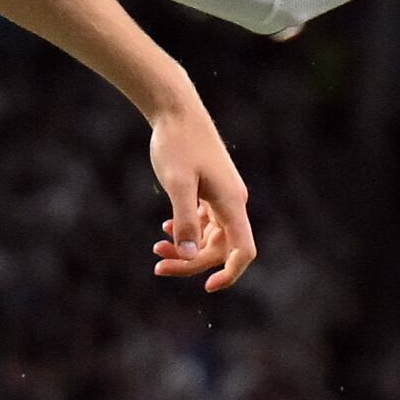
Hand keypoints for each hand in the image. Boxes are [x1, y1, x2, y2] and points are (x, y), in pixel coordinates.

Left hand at [148, 106, 258, 293]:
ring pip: (210, 236)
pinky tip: (166, 230)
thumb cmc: (177, 144)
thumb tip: (190, 256)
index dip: (230, 273)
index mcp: (232, 202)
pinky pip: (204, 221)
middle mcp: (233, 201)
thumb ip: (185, 220)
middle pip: (220, 248)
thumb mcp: (177, 184)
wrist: (176, 111)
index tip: (207, 287)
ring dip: (186, 248)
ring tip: (157, 249)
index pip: (243, 250)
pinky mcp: (210, 189)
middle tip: (157, 266)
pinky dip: (187, 230)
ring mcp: (222, 195)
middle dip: (191, 262)